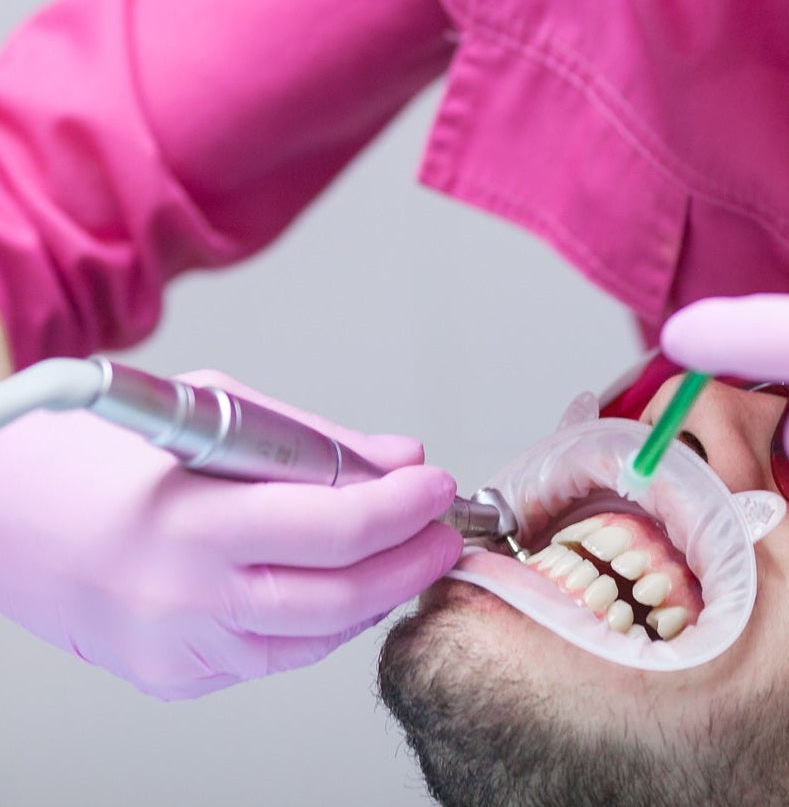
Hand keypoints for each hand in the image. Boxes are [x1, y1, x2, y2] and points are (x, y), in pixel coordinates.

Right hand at [0, 369, 461, 697]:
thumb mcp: (215, 412)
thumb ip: (316, 442)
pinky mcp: (173, 676)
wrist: (1, 516)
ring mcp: (177, 648)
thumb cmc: (101, 453)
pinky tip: (341, 586)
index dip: (403, 510)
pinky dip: (320, 622)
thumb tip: (400, 457)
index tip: (437, 487)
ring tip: (406, 556)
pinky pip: (272, 656)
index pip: (335, 527)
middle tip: (444, 533)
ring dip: (375, 597)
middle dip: (410, 564)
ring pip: (315, 639)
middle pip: (339, 598)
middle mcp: (184, 597)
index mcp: (193, 521)